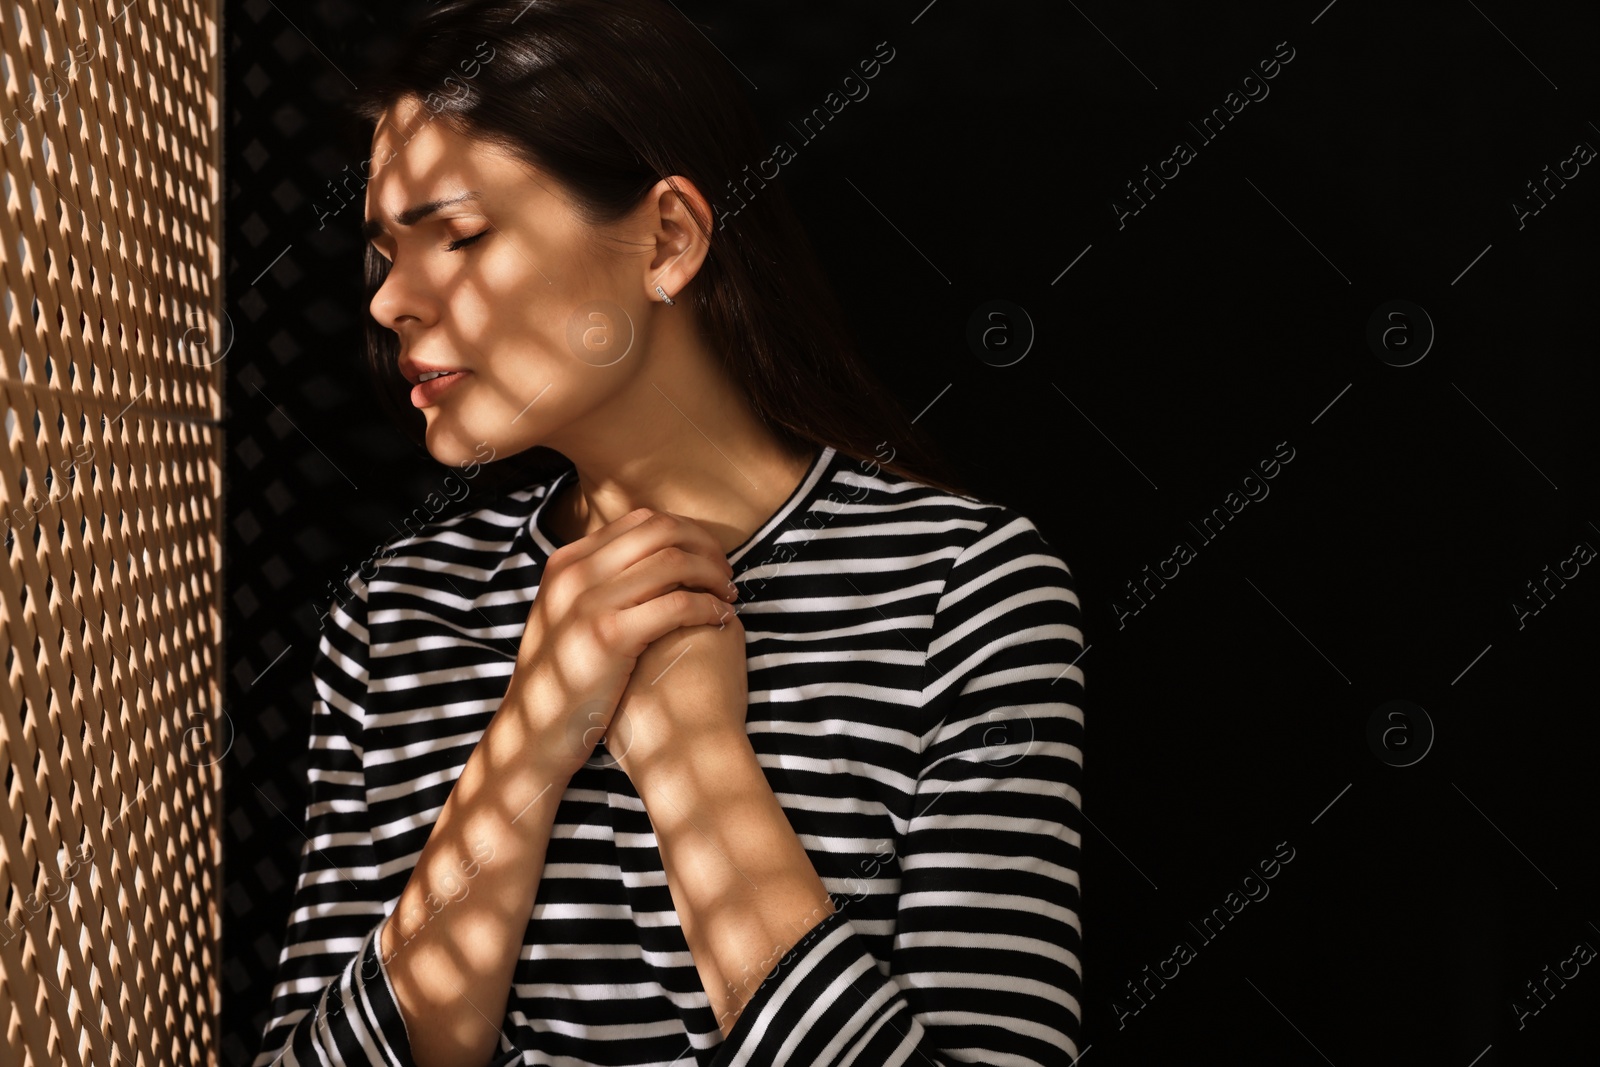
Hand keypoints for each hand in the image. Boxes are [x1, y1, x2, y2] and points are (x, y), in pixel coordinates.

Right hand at [501, 508, 739, 781]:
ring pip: (675, 562)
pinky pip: (678, 603)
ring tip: (729, 597)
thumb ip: (600, 582)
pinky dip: (709, 607)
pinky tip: (722, 620)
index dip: (686, 532)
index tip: (709, 557)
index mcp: (567, 562)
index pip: (642, 520)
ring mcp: (589, 602)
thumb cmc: (565, 679)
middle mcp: (575, 572)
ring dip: (713, 576)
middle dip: (705, 547)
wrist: (534, 733)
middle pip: (662, 531)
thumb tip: (650, 558)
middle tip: (726, 573)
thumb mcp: (569, 616)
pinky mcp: (609, 635)